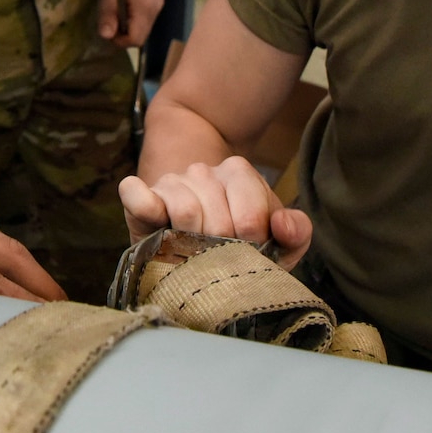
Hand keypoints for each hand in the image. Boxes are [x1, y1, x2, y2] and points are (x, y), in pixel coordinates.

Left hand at [98, 0, 163, 46]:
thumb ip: (108, 11)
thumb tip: (106, 36)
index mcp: (145, 9)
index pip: (136, 40)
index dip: (119, 40)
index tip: (107, 29)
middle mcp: (156, 10)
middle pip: (141, 36)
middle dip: (123, 34)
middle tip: (109, 19)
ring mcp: (158, 4)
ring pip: (143, 27)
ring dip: (128, 25)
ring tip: (115, 9)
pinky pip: (146, 17)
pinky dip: (134, 17)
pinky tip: (124, 3)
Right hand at [119, 155, 311, 269]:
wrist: (192, 229)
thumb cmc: (238, 238)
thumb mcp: (276, 239)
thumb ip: (296, 232)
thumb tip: (282, 224)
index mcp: (239, 173)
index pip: (252, 216)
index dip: (251, 247)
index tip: (247, 256)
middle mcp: (203, 171)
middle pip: (220, 219)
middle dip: (223, 251)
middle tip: (219, 261)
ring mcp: (171, 181)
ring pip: (186, 210)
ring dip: (192, 243)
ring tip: (194, 253)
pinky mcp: (140, 195)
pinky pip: (136, 193)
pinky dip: (144, 205)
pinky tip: (157, 222)